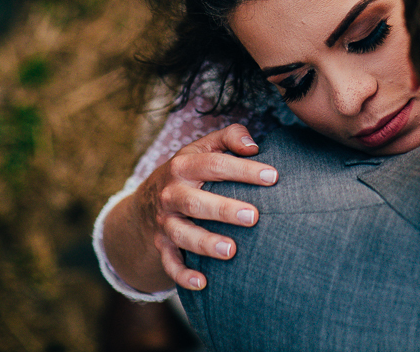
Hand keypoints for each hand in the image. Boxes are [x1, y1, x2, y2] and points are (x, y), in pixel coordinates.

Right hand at [136, 123, 277, 290]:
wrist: (146, 200)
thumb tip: (254, 146)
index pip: (215, 165)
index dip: (243, 170)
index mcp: (184, 165)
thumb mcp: (204, 146)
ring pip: (182, 235)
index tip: (273, 177)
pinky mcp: (162, 245)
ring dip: (206, 244)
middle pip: (196, 202)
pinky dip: (183, 275)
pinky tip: (203, 283)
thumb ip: (230, 136)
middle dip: (224, 210)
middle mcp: (172, 194)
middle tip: (254, 216)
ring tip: (231, 251)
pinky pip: (170, 263)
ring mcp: (165, 221)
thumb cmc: (191, 170)